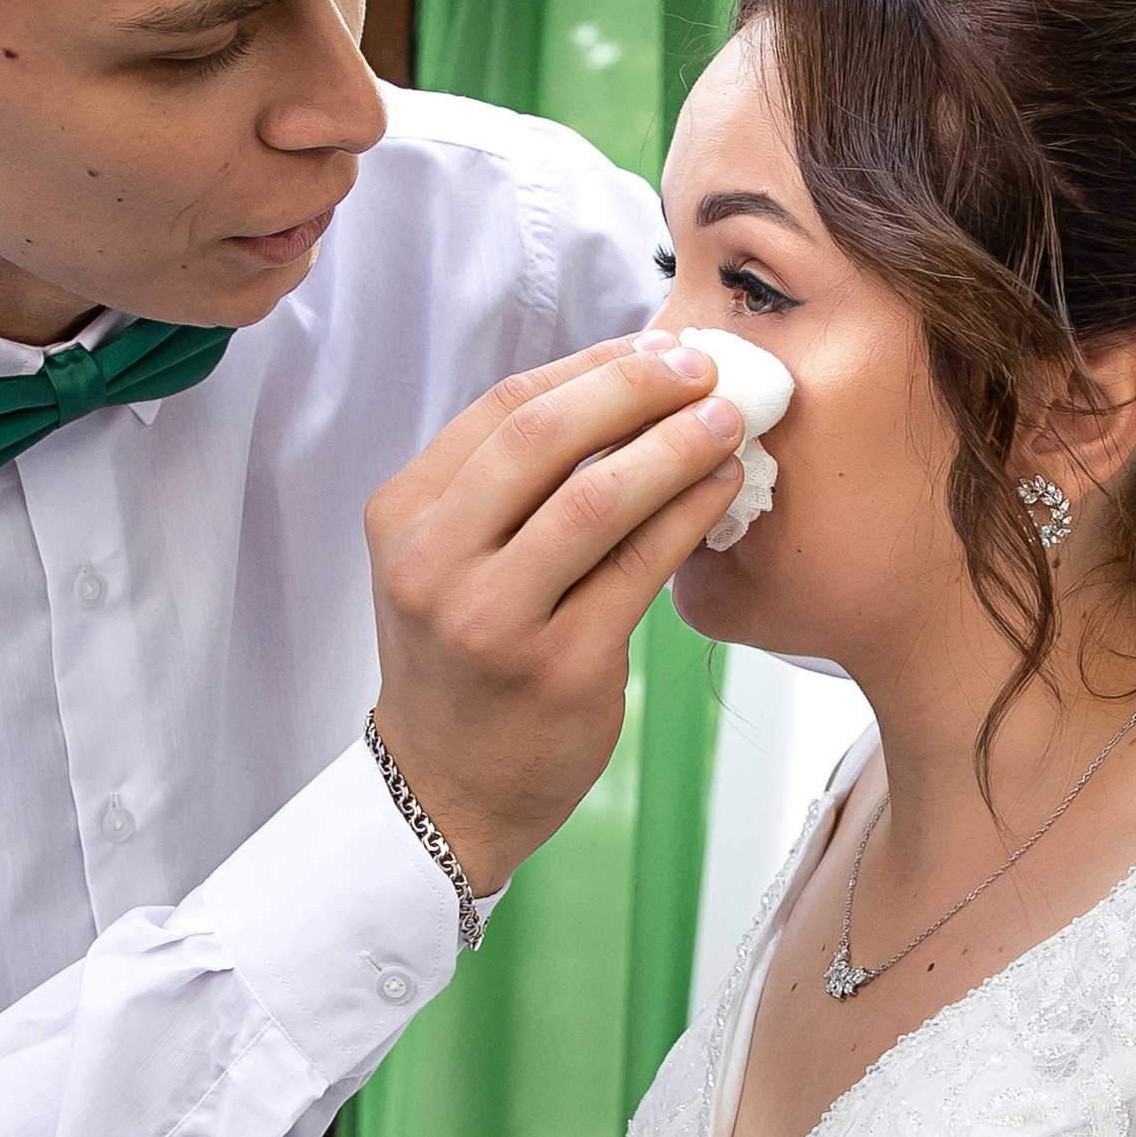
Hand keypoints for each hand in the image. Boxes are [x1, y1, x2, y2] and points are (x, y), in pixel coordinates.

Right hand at [367, 337, 743, 897]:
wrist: (446, 790)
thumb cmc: (465, 663)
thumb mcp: (450, 561)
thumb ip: (509, 485)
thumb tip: (625, 388)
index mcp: (404, 516)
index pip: (503, 408)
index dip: (592, 367)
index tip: (657, 346)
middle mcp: (435, 562)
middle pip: (544, 435)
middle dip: (637, 385)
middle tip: (706, 365)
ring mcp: (492, 618)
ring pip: (597, 497)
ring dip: (676, 444)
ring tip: (730, 419)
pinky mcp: (556, 667)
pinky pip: (638, 569)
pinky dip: (688, 514)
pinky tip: (721, 488)